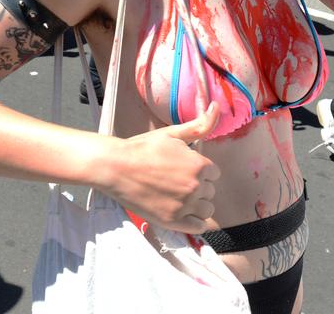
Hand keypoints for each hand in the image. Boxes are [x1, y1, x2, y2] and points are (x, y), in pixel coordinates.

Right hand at [99, 103, 221, 232]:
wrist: (116, 167)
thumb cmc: (144, 148)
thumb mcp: (172, 134)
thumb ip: (200, 125)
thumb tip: (217, 106)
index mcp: (199, 165)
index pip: (214, 173)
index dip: (200, 170)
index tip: (184, 169)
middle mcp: (195, 187)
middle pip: (210, 191)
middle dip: (198, 186)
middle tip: (177, 181)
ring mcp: (184, 206)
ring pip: (207, 209)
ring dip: (198, 204)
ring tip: (179, 196)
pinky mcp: (173, 222)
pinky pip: (198, 227)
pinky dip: (194, 221)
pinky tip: (183, 212)